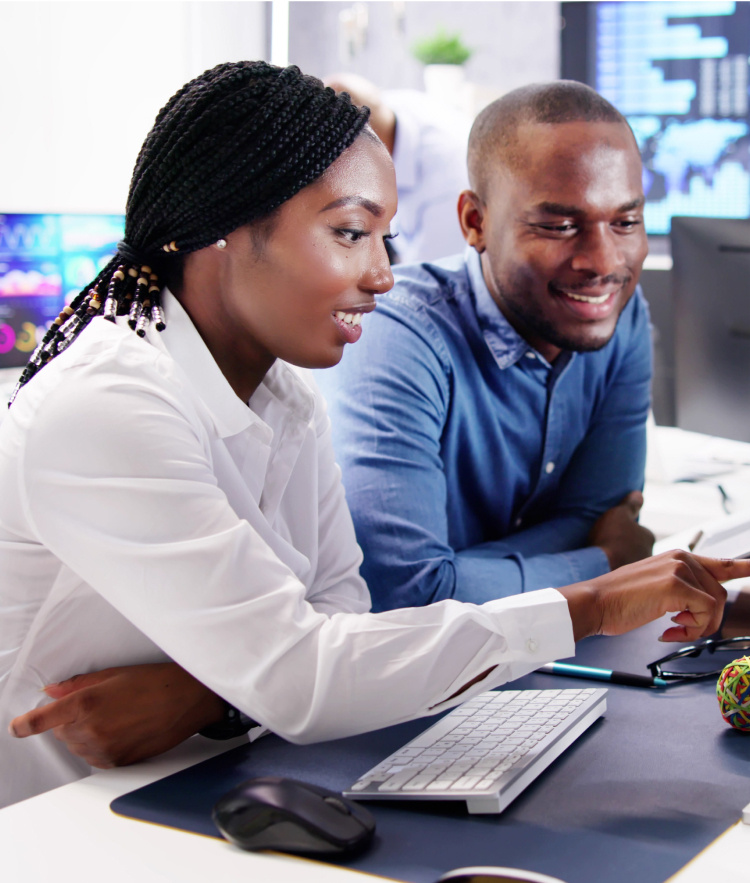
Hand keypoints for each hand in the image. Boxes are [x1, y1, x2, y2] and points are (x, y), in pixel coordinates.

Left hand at [8, 662, 224, 767]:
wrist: (188, 700)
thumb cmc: (156, 682)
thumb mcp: (115, 674)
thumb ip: (78, 685)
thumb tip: (54, 692)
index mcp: (87, 702)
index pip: (41, 720)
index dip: (24, 725)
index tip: (17, 727)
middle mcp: (91, 729)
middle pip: (60, 733)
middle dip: (69, 720)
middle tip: (97, 705)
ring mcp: (104, 749)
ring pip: (76, 746)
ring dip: (84, 733)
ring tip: (114, 716)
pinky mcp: (117, 762)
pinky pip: (94, 757)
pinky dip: (99, 746)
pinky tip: (120, 729)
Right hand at [559, 550, 749, 641]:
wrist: (595, 602)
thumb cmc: (619, 601)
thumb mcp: (656, 588)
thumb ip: (683, 590)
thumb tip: (705, 607)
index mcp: (678, 557)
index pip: (722, 562)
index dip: (744, 567)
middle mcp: (682, 558)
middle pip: (720, 594)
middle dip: (706, 620)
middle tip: (679, 628)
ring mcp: (680, 569)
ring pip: (715, 606)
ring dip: (698, 627)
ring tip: (672, 629)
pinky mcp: (677, 585)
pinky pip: (705, 614)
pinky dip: (692, 631)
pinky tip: (668, 630)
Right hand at [589, 490, 654, 569]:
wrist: (601, 566)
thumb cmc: (610, 538)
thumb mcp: (619, 514)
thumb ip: (630, 505)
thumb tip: (638, 493)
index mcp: (649, 536)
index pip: (641, 532)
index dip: (627, 532)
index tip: (615, 535)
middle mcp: (650, 554)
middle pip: (638, 549)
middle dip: (628, 549)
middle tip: (610, 548)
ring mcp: (642, 572)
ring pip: (633, 564)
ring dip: (623, 562)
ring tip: (606, 561)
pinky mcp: (632, 585)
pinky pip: (624, 576)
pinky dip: (617, 573)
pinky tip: (606, 571)